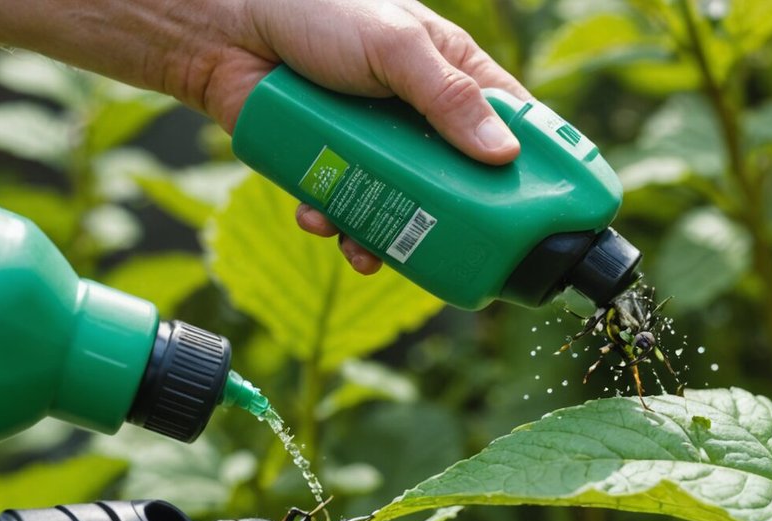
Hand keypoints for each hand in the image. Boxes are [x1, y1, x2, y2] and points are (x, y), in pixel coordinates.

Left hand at [186, 0, 533, 273]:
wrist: (222, 26)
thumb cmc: (316, 10)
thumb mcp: (395, 46)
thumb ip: (449, 97)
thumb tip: (504, 156)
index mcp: (451, 73)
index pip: (512, 124)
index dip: (534, 167)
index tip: (548, 210)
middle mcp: (418, 114)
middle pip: (459, 183)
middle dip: (453, 220)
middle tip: (455, 247)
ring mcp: (374, 144)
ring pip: (402, 206)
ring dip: (386, 234)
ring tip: (365, 245)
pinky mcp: (330, 164)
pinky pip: (346, 208)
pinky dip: (335, 224)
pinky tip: (319, 220)